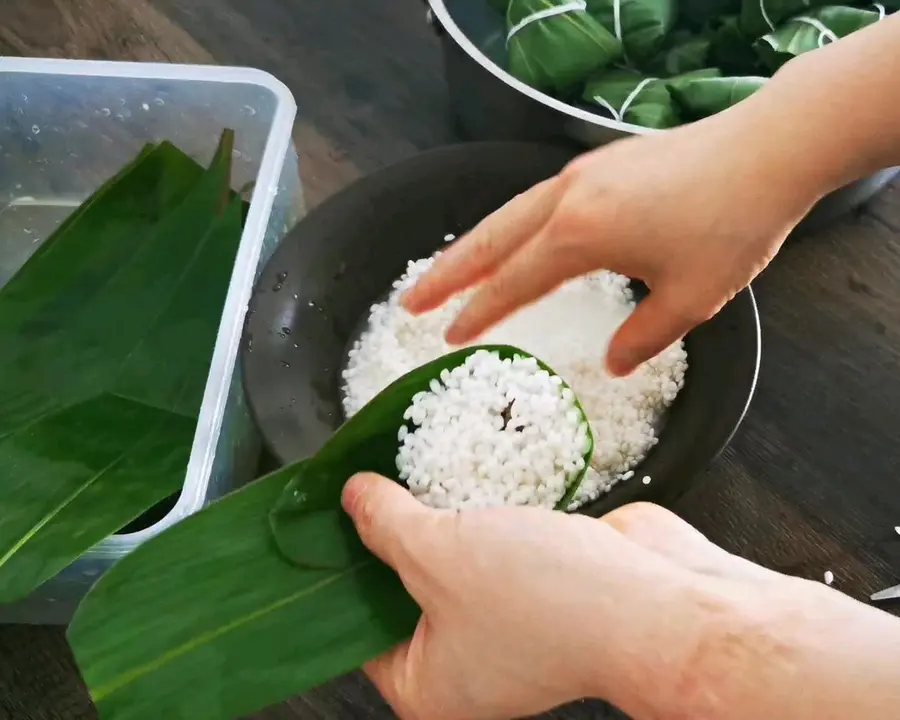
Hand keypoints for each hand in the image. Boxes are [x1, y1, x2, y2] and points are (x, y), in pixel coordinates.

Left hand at [340, 472, 809, 719]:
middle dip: (387, 534)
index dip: (335, 571)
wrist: (658, 603)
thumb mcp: (439, 554)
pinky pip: (491, 543)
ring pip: (449, 561)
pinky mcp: (537, 584)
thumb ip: (386, 523)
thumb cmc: (552, 605)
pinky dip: (477, 513)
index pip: (353, 629)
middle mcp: (465, 661)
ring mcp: (504, 621)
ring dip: (435, 517)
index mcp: (428, 686)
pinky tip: (457, 471)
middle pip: (401, 588)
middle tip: (361, 484)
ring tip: (401, 466)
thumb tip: (354, 499)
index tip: (321, 521)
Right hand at [401, 107, 828, 376]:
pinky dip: (509, 224)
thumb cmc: (731, 224)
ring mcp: (582, 174)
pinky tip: (512, 237)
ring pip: (508, 214)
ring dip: (472, 244)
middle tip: (410, 301)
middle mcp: (568, 198)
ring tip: (444, 270)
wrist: (770, 149)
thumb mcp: (689, 299)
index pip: (511, 282)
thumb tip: (611, 364)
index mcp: (580, 235)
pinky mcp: (601, 164)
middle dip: (446, 273)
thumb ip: (642, 338)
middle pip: (490, 240)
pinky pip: (536, 199)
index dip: (477, 313)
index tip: (447, 336)